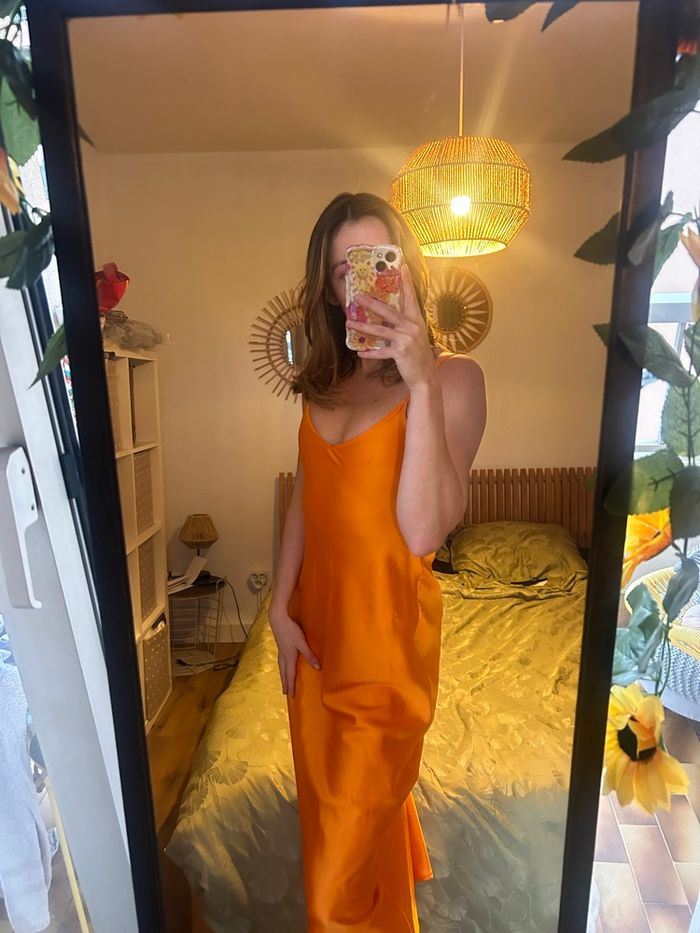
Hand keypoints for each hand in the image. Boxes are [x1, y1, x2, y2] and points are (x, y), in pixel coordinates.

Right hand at [268, 609, 319, 697]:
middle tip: (285, 693)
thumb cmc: (290, 630)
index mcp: (289, 657)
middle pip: (284, 673)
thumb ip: (309, 655)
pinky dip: (281, 667)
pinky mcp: (280, 645)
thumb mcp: (302, 643)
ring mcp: (280, 651)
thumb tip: (317, 667)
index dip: (291, 685)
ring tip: (283, 682)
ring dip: (282, 676)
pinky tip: (283, 664)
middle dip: (285, 683)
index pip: (291, 675)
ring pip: (281, 667)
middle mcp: (283, 656)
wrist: (278, 619)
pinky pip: (280, 661)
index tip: (291, 696)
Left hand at [346, 265, 436, 390]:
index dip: (406, 282)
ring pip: (380, 330)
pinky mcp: (400, 353)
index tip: (402, 266)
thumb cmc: (419, 355)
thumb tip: (388, 315)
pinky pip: (381, 352)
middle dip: (372, 303)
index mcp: (416, 320)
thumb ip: (404, 324)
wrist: (425, 377)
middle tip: (357, 296)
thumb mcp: (416, 335)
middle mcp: (412, 327)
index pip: (410, 297)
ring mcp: (406, 340)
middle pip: (389, 311)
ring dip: (362, 327)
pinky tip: (360, 352)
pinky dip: (370, 353)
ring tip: (348, 323)